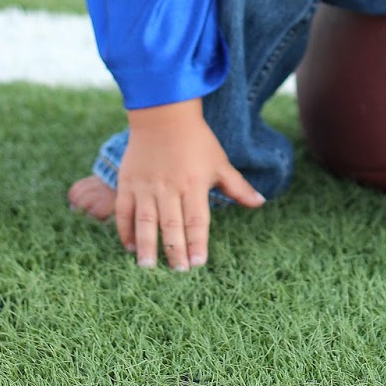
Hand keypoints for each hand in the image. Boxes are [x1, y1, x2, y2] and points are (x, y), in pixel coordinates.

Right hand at [116, 99, 264, 270]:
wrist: (163, 113)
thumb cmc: (196, 139)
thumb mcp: (219, 161)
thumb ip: (237, 186)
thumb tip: (261, 203)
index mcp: (194, 184)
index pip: (197, 220)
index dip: (198, 243)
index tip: (199, 265)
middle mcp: (169, 187)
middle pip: (172, 224)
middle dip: (175, 250)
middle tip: (177, 271)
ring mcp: (147, 185)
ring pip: (145, 220)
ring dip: (147, 245)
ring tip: (148, 267)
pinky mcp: (128, 182)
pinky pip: (124, 210)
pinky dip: (125, 229)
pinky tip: (129, 247)